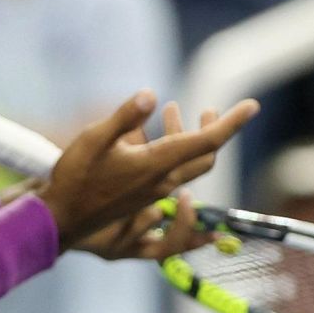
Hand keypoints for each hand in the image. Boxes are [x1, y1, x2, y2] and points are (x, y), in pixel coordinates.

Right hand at [39, 95, 257, 250]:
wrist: (61, 219)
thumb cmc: (74, 178)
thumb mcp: (94, 139)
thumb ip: (124, 117)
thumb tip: (152, 93)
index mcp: (157, 165)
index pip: (205, 142)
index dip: (231, 123)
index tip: (252, 106)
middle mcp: (163, 181)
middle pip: (205, 155)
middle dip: (214, 129)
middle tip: (210, 107)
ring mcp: (155, 191)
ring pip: (189, 164)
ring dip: (189, 137)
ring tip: (171, 110)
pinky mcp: (145, 196)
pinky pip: (174, 174)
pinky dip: (174, 150)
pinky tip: (154, 136)